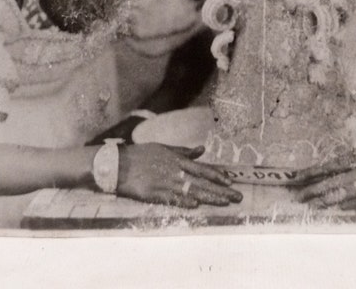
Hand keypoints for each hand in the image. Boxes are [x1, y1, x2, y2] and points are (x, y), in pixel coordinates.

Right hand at [117, 143, 242, 207]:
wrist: (118, 164)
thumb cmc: (141, 155)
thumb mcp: (164, 148)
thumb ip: (183, 152)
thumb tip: (201, 150)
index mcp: (177, 160)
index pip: (202, 169)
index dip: (218, 176)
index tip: (231, 182)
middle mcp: (174, 171)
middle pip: (202, 182)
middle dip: (221, 190)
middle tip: (237, 197)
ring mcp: (165, 183)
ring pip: (191, 192)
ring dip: (209, 198)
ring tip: (224, 203)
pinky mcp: (154, 194)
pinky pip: (172, 199)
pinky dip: (185, 202)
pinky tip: (196, 206)